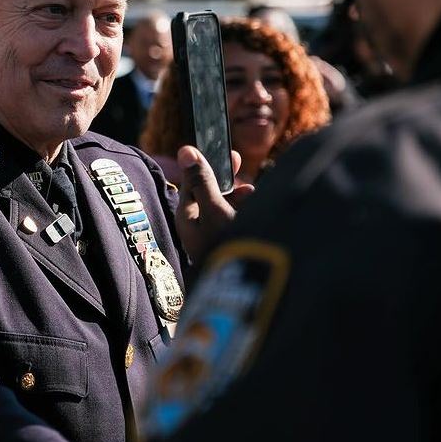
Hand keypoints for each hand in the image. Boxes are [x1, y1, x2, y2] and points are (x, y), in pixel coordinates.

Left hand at [175, 146, 254, 261]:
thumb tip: (185, 150)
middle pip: (208, 193)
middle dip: (226, 179)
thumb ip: (203, 180)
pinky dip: (243, 212)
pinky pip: (231, 221)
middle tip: (240, 163)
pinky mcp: (225, 246)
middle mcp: (196, 226)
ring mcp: (211, 237)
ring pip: (222, 206)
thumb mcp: (215, 209)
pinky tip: (256, 209)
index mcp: (187, 216)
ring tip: (252, 192)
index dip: (207, 163)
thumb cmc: (226, 247)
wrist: (244, 291)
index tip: (228, 153)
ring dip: (237, 196)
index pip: (192, 181)